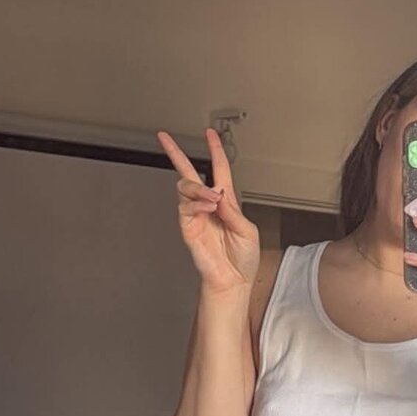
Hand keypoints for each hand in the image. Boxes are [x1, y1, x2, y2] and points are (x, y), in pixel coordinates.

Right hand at [157, 127, 259, 294]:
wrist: (233, 281)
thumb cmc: (243, 259)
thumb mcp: (248, 231)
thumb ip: (233, 211)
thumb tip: (219, 193)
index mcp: (226, 203)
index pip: (219, 170)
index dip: (215, 150)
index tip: (210, 134)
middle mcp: (208, 206)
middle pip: (189, 173)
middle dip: (177, 155)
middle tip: (168, 140)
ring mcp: (196, 216)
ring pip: (186, 187)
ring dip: (198, 188)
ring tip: (212, 198)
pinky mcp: (188, 227)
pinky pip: (186, 207)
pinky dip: (197, 203)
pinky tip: (209, 208)